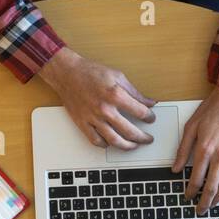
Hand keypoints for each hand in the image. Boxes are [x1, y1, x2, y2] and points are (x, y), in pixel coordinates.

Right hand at [40, 47, 156, 149]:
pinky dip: (105, 145)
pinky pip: (96, 141)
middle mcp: (105, 109)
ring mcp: (93, 118)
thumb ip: (135, 92)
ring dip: (127, 146)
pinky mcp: (83, 123)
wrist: (67, 73)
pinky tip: (111, 143)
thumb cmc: (90, 72)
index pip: (140, 112)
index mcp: (115, 95)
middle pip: (130, 131)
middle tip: (148, 139)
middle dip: (143, 138)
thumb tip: (149, 102)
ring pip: (114, 140)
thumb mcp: (118, 76)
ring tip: (134, 146)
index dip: (149, 117)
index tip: (151, 118)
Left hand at [172, 86, 218, 213]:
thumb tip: (176, 168)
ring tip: (212, 205)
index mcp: (205, 148)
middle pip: (212, 186)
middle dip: (205, 201)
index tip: (187, 196)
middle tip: (200, 210)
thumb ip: (182, 150)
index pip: (196, 178)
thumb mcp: (191, 127)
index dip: (191, 191)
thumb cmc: (213, 110)